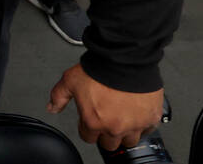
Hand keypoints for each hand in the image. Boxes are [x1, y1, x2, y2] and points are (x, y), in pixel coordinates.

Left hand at [48, 63, 163, 149]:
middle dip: (106, 132)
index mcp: (93, 121)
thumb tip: (52, 107)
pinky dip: (143, 124)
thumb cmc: (99, 69)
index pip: (88, 137)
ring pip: (129, 140)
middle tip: (106, 118)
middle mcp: (114, 127)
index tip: (91, 119)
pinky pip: (148, 130)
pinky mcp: (150, 119)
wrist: (124, 59)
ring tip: (122, 117)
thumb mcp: (70, 80)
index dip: (87, 128)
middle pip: (109, 143)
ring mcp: (134, 125)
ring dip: (125, 131)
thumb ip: (59, 96)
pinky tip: (136, 114)